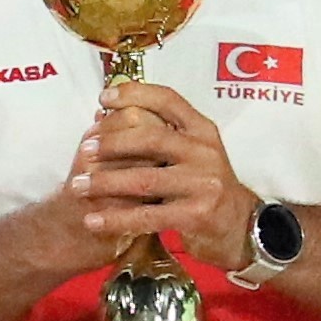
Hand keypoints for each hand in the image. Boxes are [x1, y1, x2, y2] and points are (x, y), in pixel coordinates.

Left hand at [72, 77, 250, 268]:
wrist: (241, 227)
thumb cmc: (205, 186)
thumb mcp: (195, 152)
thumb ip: (162, 135)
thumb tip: (106, 114)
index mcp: (203, 130)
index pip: (168, 100)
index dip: (134, 94)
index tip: (103, 97)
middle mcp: (205, 152)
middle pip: (151, 138)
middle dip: (112, 143)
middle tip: (85, 150)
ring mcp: (203, 183)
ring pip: (144, 179)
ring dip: (106, 182)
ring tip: (78, 186)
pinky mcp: (197, 215)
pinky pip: (148, 216)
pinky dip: (116, 219)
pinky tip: (93, 221)